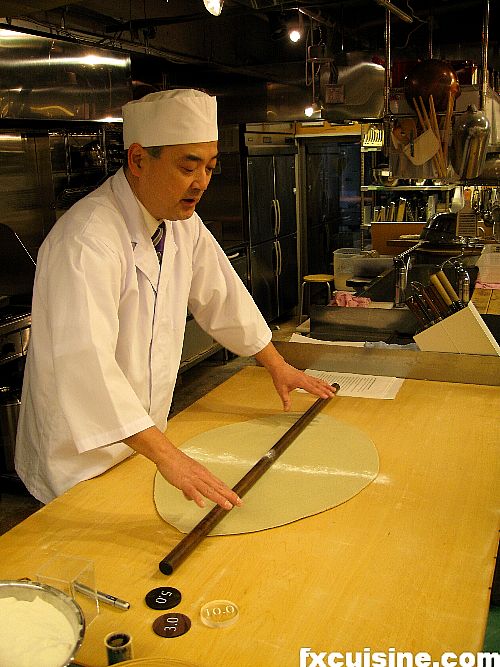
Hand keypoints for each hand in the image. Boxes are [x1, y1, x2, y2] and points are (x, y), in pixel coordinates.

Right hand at [124, 426, 241, 509]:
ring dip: (218, 498)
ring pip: (208, 490)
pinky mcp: (184, 481)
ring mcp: (193, 479)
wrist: (167, 454)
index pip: (219, 484)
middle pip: (218, 487)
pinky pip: (192, 491)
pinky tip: (202, 504)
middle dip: (229, 496)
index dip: (229, 492)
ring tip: (227, 506)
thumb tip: (191, 498)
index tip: (238, 499)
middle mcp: (202, 476)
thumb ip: (191, 487)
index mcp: (204, 474)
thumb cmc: (176, 463)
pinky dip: (197, 498)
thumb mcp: (187, 475)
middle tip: (240, 503)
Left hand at [254, 342, 336, 411]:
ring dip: (326, 385)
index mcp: (300, 382)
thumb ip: (285, 400)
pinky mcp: (305, 375)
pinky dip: (322, 381)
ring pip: (318, 381)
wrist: (278, 366)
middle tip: (333, 394)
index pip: (312, 388)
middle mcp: (305, 378)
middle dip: (326, 390)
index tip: (325, 396)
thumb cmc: (280, 376)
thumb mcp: (282, 390)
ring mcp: (305, 376)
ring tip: (333, 389)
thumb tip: (286, 409)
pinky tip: (324, 383)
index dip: (319, 393)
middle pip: (318, 385)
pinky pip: (316, 379)